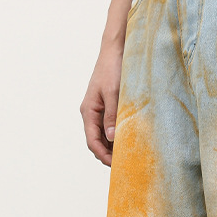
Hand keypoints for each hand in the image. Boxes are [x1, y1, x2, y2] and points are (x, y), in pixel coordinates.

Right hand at [80, 41, 124, 167]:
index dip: (103, 156)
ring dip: (113, 147)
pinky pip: (110, 127)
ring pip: (103, 136)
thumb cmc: (113, 68)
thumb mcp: (114, 93)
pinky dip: (117, 136)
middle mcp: (91, 113)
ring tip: (128, 156)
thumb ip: (113, 116)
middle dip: (108, 155)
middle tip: (125, 165)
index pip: (92, 141)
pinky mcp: (107, 107)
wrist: (115, 50)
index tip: (115, 166)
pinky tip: (128, 140)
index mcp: (89, 111)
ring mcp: (99, 110)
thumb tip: (112, 139)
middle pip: (96, 142)